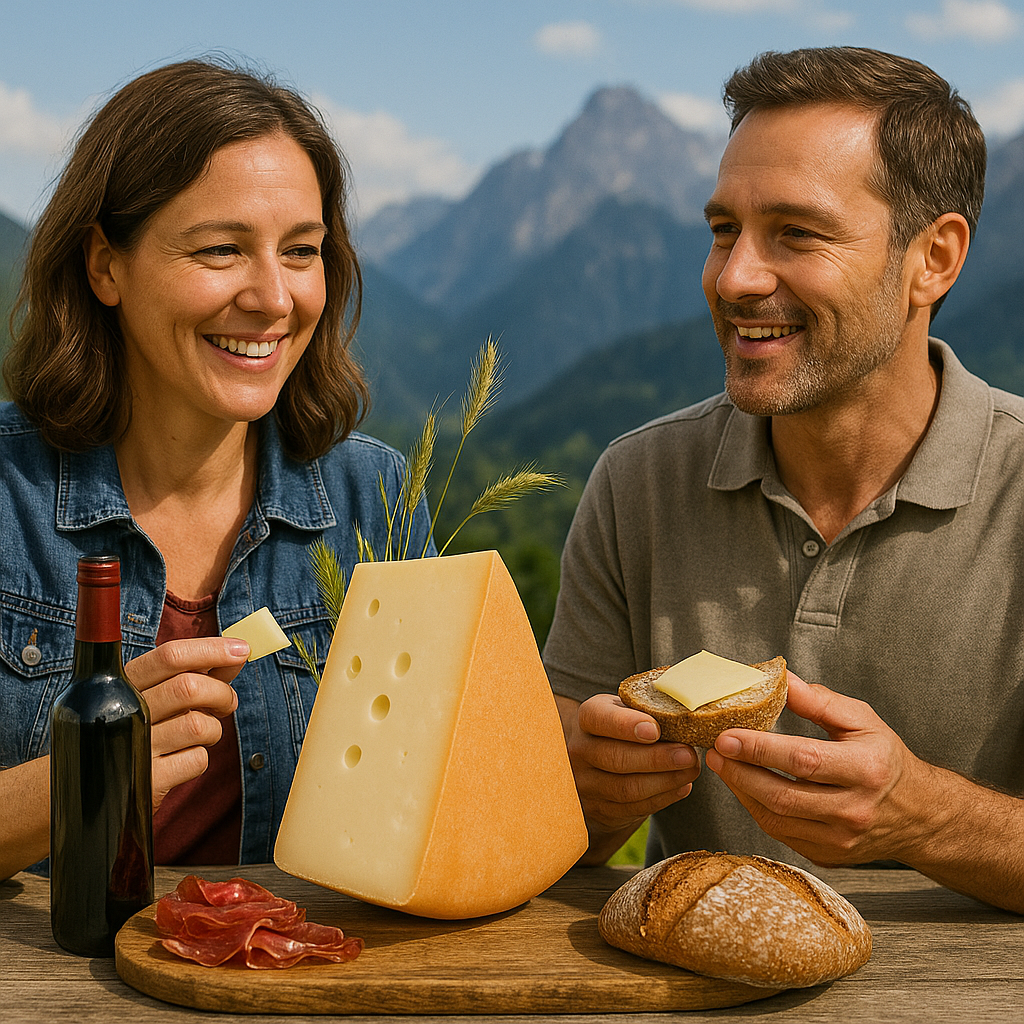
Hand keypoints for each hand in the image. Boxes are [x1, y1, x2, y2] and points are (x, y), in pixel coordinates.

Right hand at [125, 637, 248, 810]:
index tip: (242, 649)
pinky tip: (182, 759)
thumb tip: (238, 653)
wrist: (95, 789)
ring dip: (213, 728)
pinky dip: (199, 758)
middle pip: (189, 687)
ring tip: (203, 733)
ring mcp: (133, 747)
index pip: (170, 655)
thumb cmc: (140, 731)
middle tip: (226, 703)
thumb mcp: (157, 697)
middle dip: (222, 693)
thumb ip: (197, 674)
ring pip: (198, 725)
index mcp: (124, 684)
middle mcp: (124, 712)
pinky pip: (196, 760)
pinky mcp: (146, 781)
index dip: (211, 649)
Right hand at [556, 693, 699, 861]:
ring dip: (664, 781)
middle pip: (616, 758)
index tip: (654, 729)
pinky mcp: (600, 810)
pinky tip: (682, 786)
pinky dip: (662, 798)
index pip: (599, 718)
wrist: (600, 765)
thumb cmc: (625, 729)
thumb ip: (649, 711)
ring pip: (626, 788)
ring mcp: (586, 784)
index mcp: (587, 717)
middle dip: (656, 758)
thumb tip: (689, 716)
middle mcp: (579, 751)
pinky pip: (633, 808)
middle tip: (688, 754)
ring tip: (691, 770)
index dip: (625, 725)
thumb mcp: (628, 711)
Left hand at [705, 673, 932, 865]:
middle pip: (783, 795)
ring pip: (777, 819)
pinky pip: (782, 833)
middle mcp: (855, 810)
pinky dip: (757, 809)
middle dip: (740, 772)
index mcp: (866, 769)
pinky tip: (745, 787)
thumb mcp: (863, 720)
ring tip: (722, 765)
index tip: (726, 735)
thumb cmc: (885, 758)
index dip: (760, 748)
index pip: (803, 759)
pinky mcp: (828, 856)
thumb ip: (820, 701)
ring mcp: (841, 839)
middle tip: (714, 750)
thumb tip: (781, 680)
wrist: (918, 814)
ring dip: (742, 791)